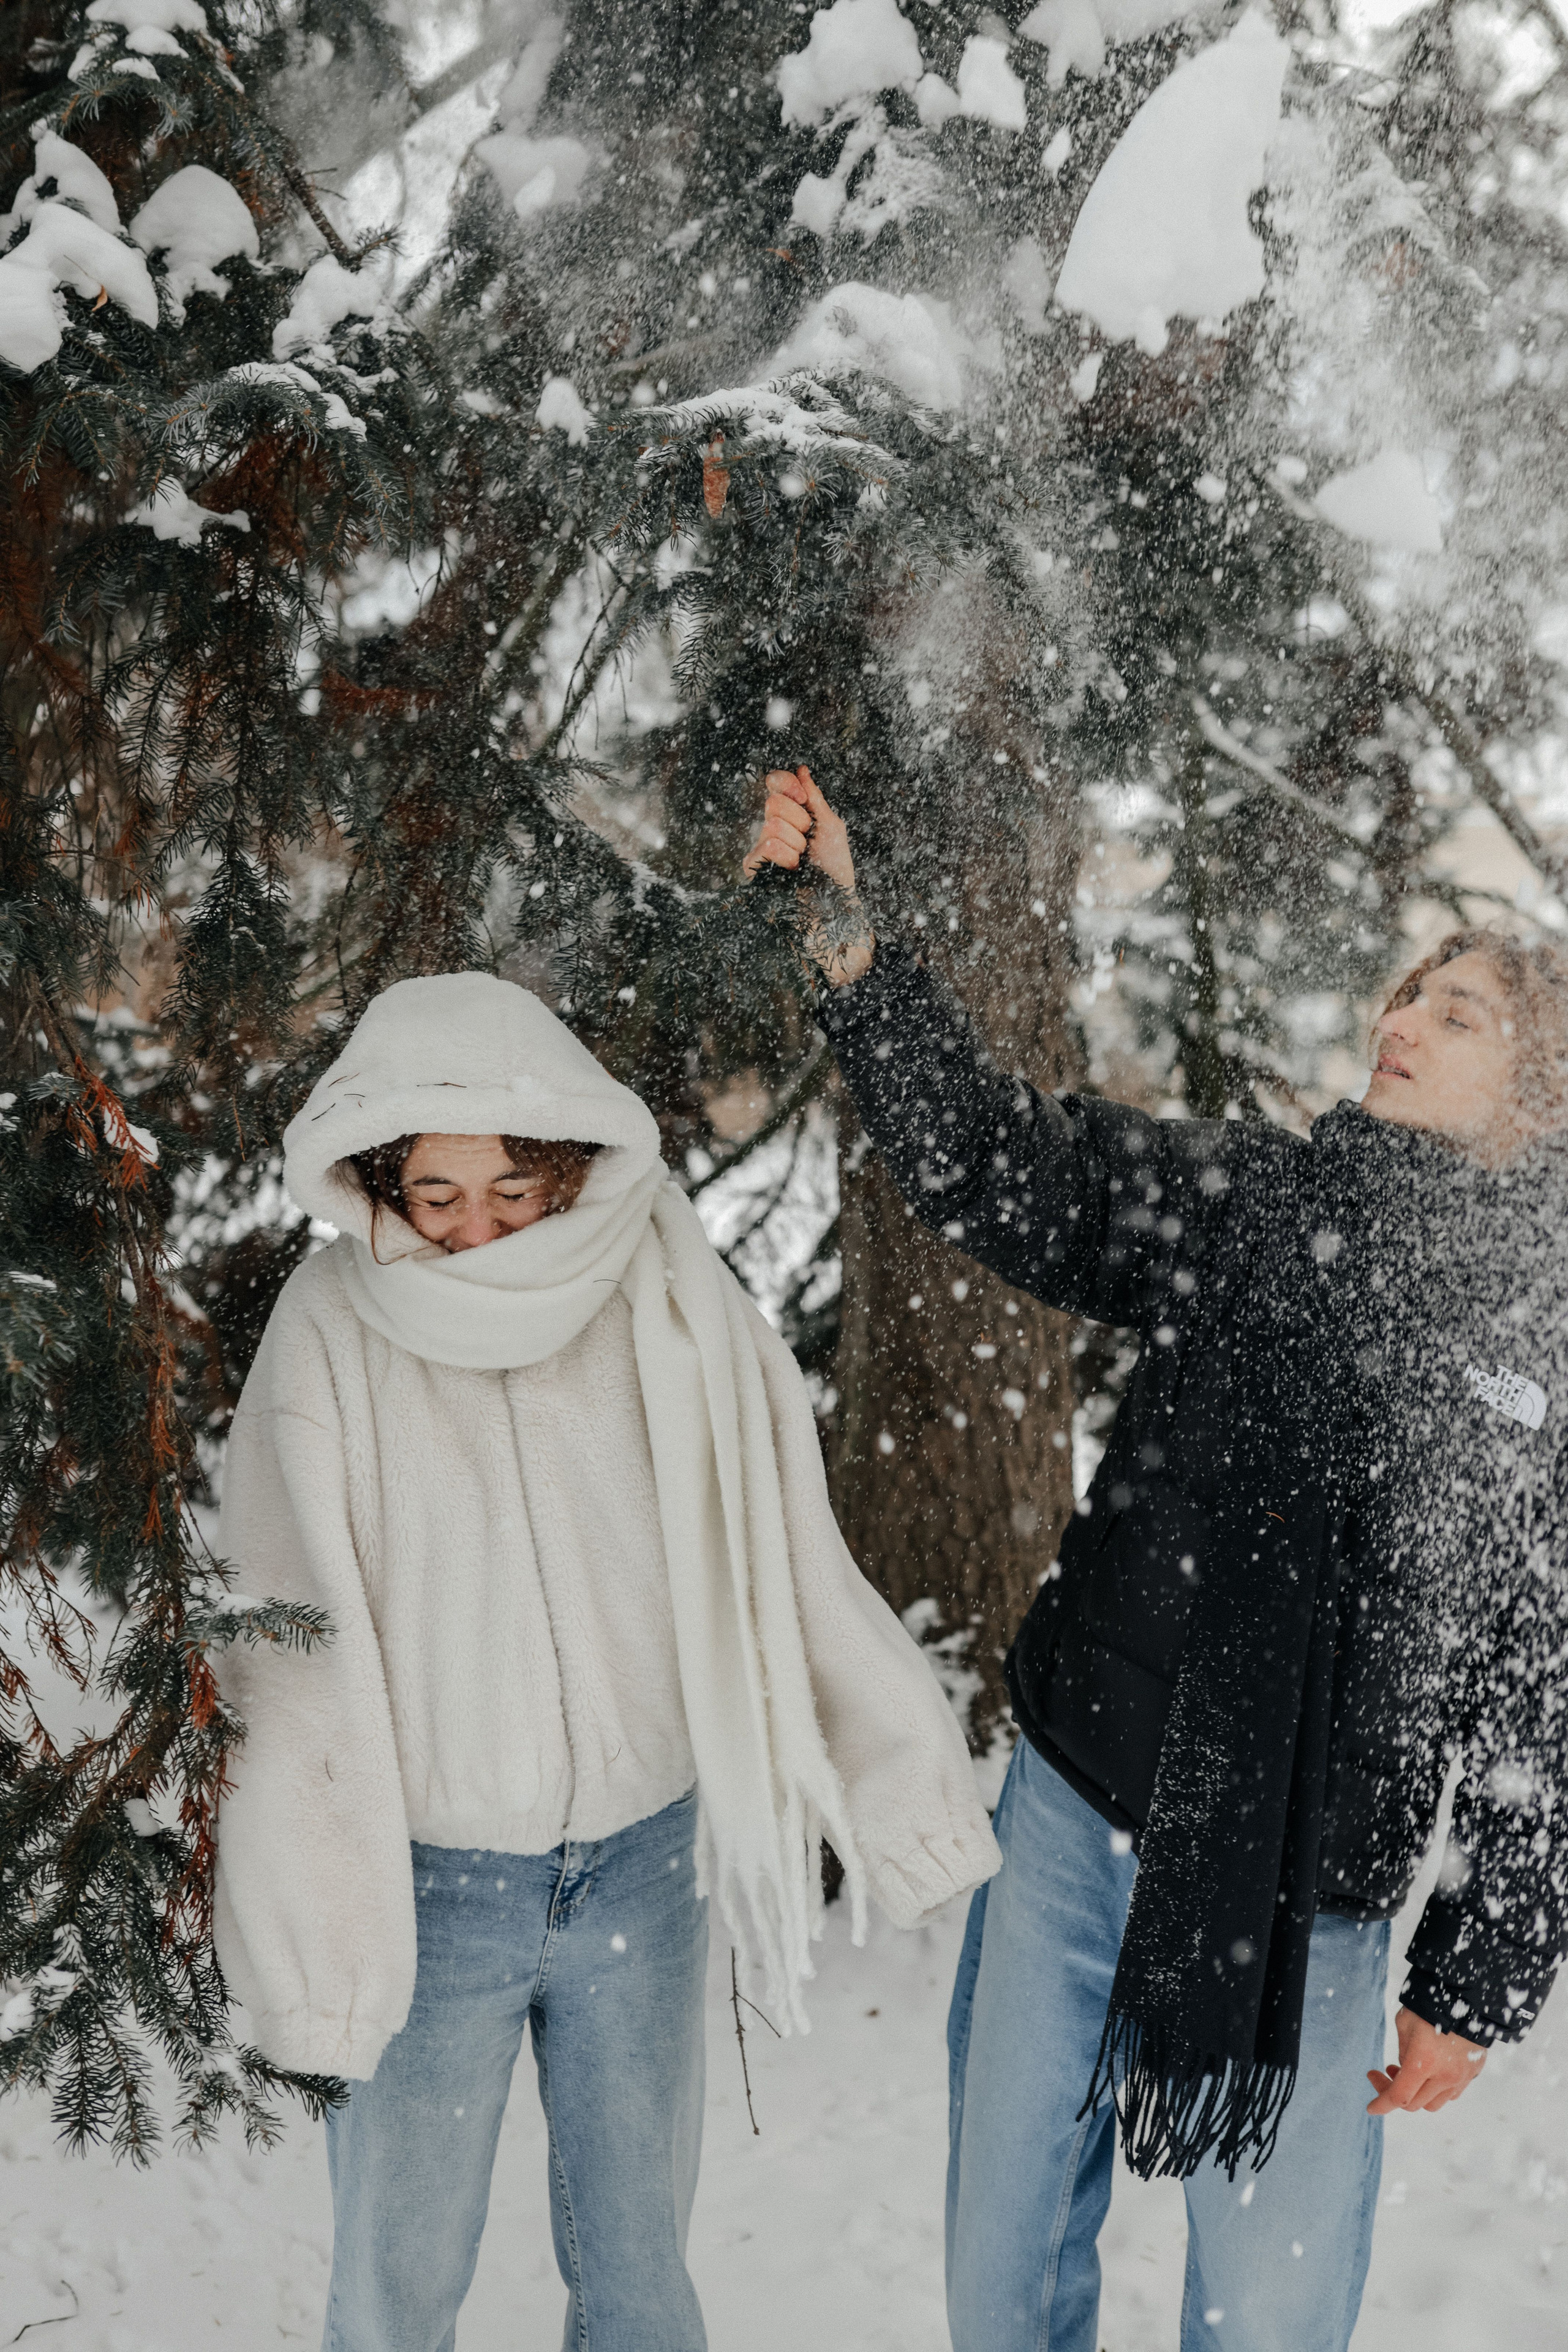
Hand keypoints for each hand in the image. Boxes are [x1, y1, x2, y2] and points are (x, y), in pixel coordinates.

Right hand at [743, 764, 872, 986]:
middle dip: (800, 821)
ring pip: (772, 825)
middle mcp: (772, 826)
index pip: (774, 783)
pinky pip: (767, 846)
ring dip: (797, 844)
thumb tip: (801, 769)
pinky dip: (787, 857)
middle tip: (809, 841)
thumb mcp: (831, 827)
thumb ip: (815, 797)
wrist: (832, 904)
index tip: (804, 800)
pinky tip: (792, 870)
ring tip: (802, 861)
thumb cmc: (835, 869)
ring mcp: (760, 847)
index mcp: (791, 814)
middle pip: (773, 802)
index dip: (786, 785)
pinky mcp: (754, 866)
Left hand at [1366, 2006, 1486, 2114]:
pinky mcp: (1473, 2073)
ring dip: (1416, 2094)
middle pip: (1414, 2104)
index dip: (1382, 2104)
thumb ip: (1403, 2052)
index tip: (1370, 2107)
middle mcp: (1445, 2075)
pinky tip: (1428, 2072)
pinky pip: (1450, 2094)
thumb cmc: (1429, 2004)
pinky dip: (1434, 2090)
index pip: (1399, 2096)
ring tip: (1406, 2070)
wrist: (1468, 1996)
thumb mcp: (1405, 2023)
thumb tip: (1406, 2071)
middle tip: (1386, 2071)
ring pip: (1433, 2103)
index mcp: (1423, 2061)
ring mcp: (1461, 2077)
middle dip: (1394, 2092)